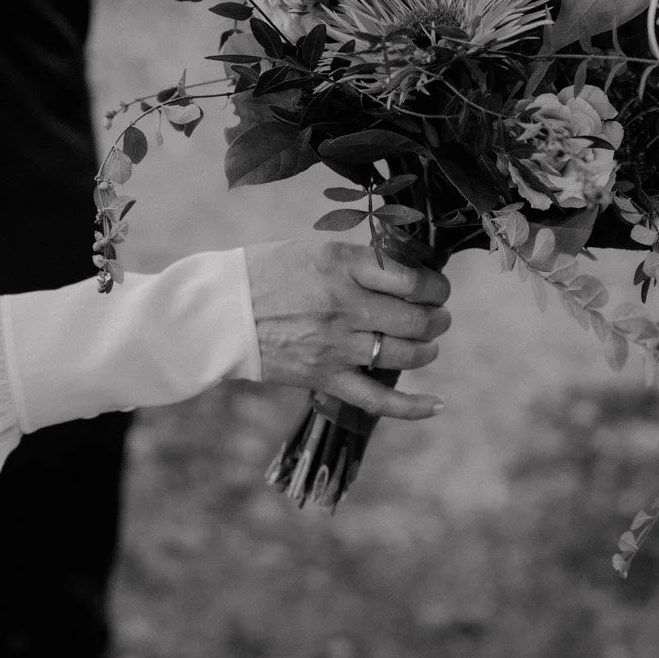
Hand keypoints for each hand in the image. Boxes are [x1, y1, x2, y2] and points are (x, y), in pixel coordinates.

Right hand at [243, 238, 452, 420]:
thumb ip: (361, 262)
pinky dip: (413, 407)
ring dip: (428, 349)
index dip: (435, 286)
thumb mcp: (317, 250)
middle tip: (436, 315)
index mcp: (342, 265)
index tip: (435, 287)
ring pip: (407, 354)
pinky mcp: (327, 377)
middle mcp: (345, 305)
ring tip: (426, 343)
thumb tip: (409, 275)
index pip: (412, 278)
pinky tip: (436, 404)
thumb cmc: (268, 273)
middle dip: (437, 317)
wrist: (221, 311)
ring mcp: (337, 345)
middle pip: (416, 319)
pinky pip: (379, 399)